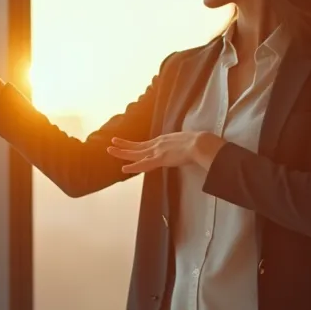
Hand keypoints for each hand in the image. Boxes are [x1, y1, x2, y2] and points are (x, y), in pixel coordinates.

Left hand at [106, 132, 223, 173]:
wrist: (200, 143)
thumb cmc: (198, 144)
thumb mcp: (185, 143)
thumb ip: (180, 147)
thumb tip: (183, 151)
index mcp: (164, 141)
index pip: (146, 144)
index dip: (135, 145)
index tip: (127, 143)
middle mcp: (158, 144)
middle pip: (137, 146)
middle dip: (124, 145)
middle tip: (112, 142)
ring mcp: (158, 151)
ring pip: (135, 153)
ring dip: (122, 152)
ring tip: (110, 150)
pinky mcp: (160, 158)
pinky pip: (144, 164)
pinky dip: (133, 167)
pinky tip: (124, 169)